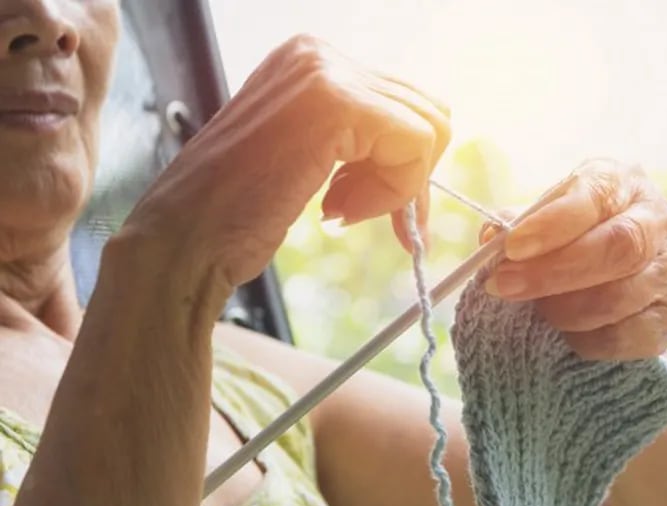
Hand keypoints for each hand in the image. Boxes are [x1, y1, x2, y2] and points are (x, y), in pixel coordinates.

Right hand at [122, 35, 449, 296]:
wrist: (184, 239)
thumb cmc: (236, 212)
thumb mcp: (306, 158)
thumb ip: (358, 143)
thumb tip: (425, 154)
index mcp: (308, 63)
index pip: (406, 105)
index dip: (401, 166)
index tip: (364, 205)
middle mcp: (316, 54)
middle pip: (426, 113)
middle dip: (405, 176)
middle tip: (352, 211)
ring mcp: (324, 71)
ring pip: (429, 130)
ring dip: (395, 187)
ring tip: (336, 209)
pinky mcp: (336, 102)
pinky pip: (416, 147)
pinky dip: (393, 193)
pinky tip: (335, 211)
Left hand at [483, 159, 666, 360]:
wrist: (614, 270)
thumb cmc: (570, 235)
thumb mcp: (544, 216)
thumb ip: (517, 224)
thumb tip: (492, 236)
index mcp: (623, 183)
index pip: (593, 198)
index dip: (552, 225)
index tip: (511, 247)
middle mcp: (657, 222)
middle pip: (617, 249)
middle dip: (553, 272)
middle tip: (504, 285)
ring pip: (618, 298)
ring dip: (563, 310)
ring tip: (535, 308)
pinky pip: (625, 336)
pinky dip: (585, 339)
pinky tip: (566, 329)